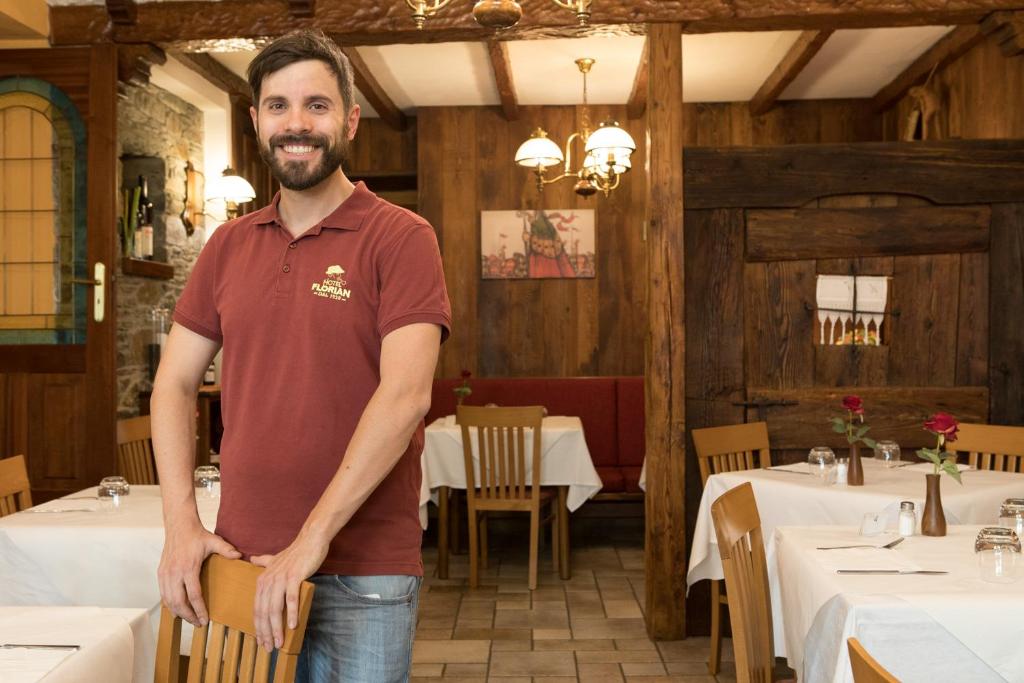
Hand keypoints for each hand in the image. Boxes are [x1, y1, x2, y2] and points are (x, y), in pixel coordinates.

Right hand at [158, 520, 240, 626]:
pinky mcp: (161, 573)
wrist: (179, 526)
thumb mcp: (214, 541)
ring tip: (189, 619)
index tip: (205, 620)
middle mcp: (174, 573)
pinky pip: (163, 594)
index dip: (199, 610)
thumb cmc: (197, 535)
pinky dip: (169, 604)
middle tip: (198, 624)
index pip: (194, 595)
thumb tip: (240, 556)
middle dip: (188, 616)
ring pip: (169, 601)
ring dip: (179, 612)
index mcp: (188, 568)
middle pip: (179, 602)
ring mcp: (165, 574)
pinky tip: (177, 610)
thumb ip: (226, 549)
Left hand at [250, 533, 327, 651]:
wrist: (310, 540)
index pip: (257, 609)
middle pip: (264, 612)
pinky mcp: (294, 577)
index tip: (262, 642)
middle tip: (269, 648)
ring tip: (280, 642)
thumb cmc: (295, 553)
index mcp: (262, 580)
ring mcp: (281, 579)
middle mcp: (268, 580)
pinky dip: (291, 613)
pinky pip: (291, 599)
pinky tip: (293, 626)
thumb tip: (253, 559)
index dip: (259, 627)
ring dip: (277, 628)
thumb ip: (263, 561)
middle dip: (265, 632)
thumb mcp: (275, 558)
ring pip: (275, 608)